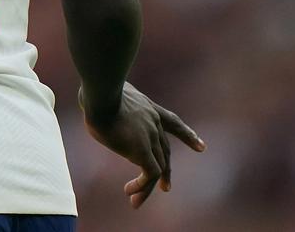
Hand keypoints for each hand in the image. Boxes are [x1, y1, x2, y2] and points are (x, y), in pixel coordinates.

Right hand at [80, 82, 204, 208]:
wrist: (102, 94)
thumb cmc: (97, 91)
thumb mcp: (108, 95)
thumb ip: (110, 102)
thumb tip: (93, 101)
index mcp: (148, 108)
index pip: (172, 122)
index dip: (187, 135)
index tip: (201, 148)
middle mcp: (154, 122)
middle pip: (164, 151)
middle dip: (166, 171)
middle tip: (166, 188)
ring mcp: (151, 136)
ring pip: (157, 167)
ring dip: (147, 187)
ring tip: (135, 202)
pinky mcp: (143, 150)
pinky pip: (149, 173)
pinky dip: (142, 186)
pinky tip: (130, 192)